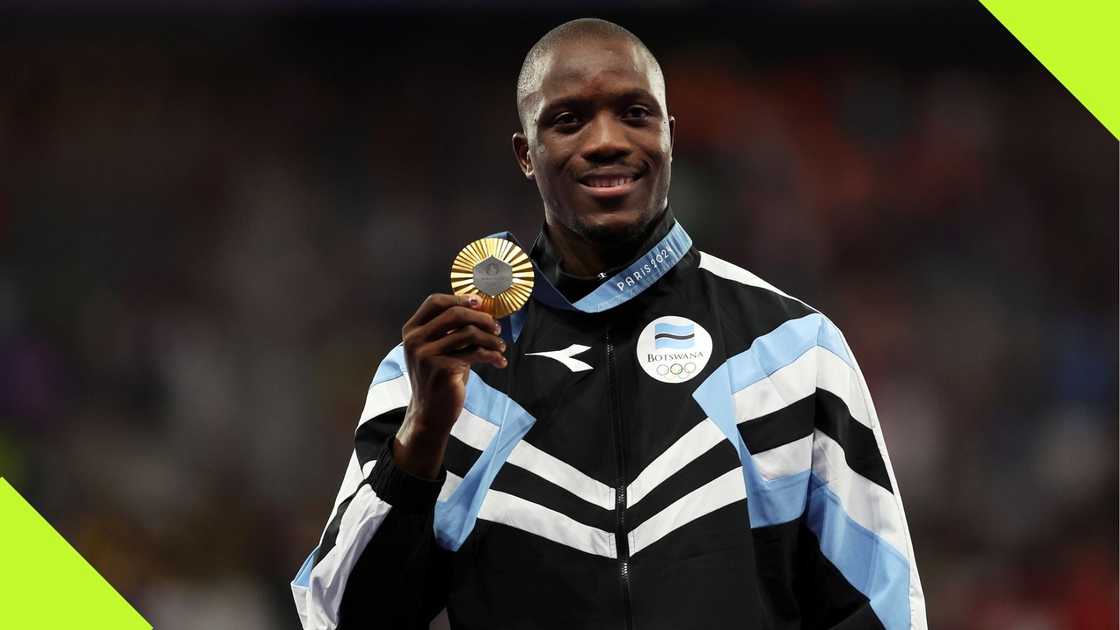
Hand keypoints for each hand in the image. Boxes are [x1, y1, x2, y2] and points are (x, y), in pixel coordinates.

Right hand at [393, 294, 505, 477]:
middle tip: (497, 327)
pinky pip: (475, 353)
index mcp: (412, 330)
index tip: (480, 303)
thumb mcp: (437, 348)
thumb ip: (450, 329)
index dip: (459, 298)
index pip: (435, 302)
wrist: (430, 412)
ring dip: (491, 339)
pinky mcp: (441, 369)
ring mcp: (426, 354)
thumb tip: (481, 309)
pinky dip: (492, 355)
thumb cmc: (439, 377)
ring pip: (468, 333)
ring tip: (501, 346)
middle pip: (455, 313)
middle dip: (481, 318)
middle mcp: (415, 340)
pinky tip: (500, 361)